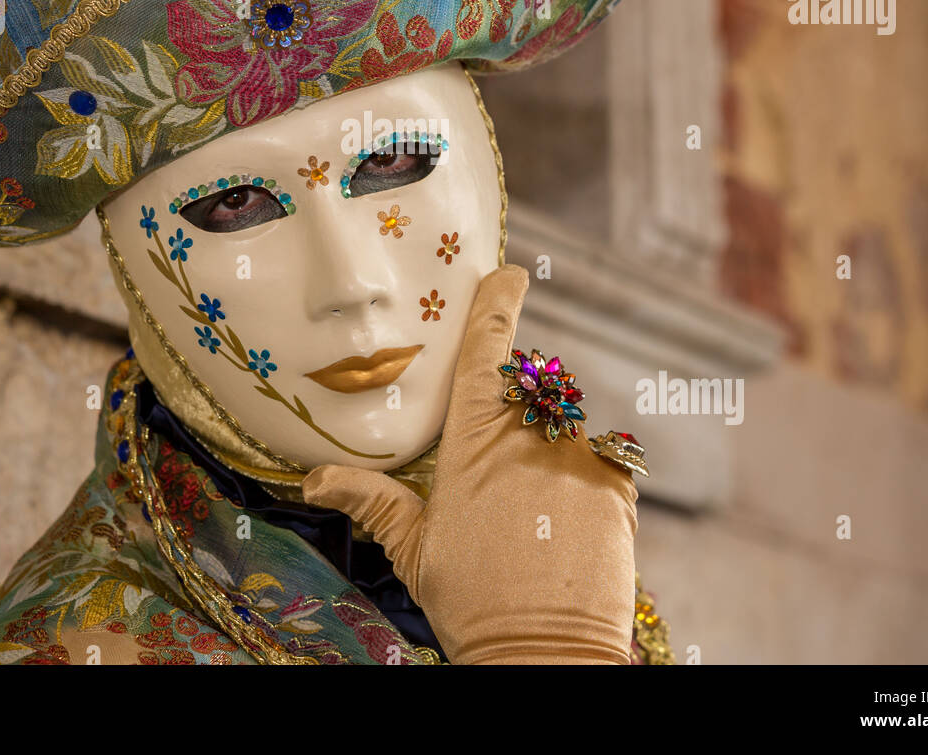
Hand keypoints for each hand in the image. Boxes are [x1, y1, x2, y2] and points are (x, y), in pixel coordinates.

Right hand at [302, 264, 638, 663]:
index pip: (486, 350)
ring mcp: (578, 455)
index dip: (496, 302)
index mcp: (473, 441)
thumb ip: (371, 500)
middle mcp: (528, 434)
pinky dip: (584, 481)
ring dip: (548, 455)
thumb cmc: (471, 601)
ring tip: (534, 520)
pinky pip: (600, 461)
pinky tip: (566, 527)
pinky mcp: (617, 483)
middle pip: (525, 391)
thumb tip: (311, 478)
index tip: (507, 273)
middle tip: (502, 480)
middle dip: (515, 415)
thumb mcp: (412, 549)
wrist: (546, 654)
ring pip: (561, 429)